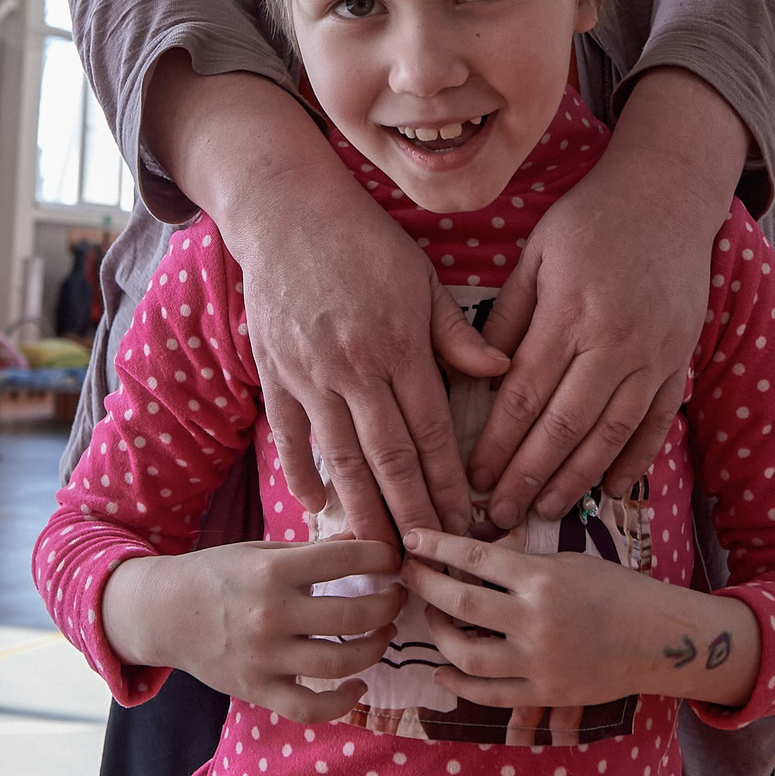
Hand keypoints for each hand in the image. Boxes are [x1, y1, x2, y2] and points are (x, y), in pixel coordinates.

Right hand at [104, 538, 404, 722]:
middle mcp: (270, 613)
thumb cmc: (219, 574)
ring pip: (340, 662)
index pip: (345, 559)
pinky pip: (310, 707)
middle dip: (388, 605)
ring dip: (375, 648)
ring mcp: (264, 656)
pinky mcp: (257, 689)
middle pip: (353, 614)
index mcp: (272, 570)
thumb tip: (365, 543)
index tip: (393, 558)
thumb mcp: (260, 551)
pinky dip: (343, 702)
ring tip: (383, 633)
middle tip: (397, 597)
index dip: (381, 557)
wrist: (165, 613)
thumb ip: (310, 551)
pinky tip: (358, 685)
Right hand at [143, 58, 505, 541]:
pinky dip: (302, 473)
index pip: (431, 433)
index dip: (447, 486)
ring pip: (339, 459)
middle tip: (426, 564)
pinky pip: (289, 435)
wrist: (286, 210)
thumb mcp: (422, 277)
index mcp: (400, 345)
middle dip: (410, 517)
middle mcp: (355, 367)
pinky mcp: (274, 373)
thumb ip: (457, 334)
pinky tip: (319, 507)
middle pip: (388, 459)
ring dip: (361, 511)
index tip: (463, 526)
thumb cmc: (363, 241)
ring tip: (378, 553)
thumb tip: (500, 374)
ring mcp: (309, 374)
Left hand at [400, 529, 759, 708]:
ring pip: (466, 654)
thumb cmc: (615, 589)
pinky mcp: (545, 692)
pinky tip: (444, 671)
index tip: (411, 537)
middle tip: (409, 574)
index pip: (474, 556)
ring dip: (438, 635)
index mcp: (541, 577)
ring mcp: (539, 661)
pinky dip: (459, 684)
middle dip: (425, 586)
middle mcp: (535, 619)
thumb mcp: (567, 562)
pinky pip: (490, 693)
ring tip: (432, 620)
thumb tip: (470, 556)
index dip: (436, 546)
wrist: (658, 638)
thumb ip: (521, 564)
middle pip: (460, 603)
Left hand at [466, 68, 745, 528]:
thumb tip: (480, 377)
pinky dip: (634, 460)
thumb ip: (509, 318)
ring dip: (575, 479)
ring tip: (543, 510)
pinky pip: (657, 423)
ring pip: (610, 434)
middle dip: (527, 477)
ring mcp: (653, 355)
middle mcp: (614, 341)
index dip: (497, 443)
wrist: (667, 196)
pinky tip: (610, 489)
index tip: (472, 477)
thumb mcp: (536, 254)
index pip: (525, 394)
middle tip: (499, 517)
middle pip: (564, 426)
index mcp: (569, 312)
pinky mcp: (680, 361)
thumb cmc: (590, 221)